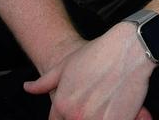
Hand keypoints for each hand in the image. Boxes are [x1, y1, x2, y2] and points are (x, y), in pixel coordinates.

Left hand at [25, 22, 154, 119]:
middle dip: (87, 115)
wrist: (130, 47)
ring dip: (101, 116)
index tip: (82, 106)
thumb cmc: (99, 52)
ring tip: (110, 102)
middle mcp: (76, 116)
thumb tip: (28, 88)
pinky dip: (119, 118)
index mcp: (62, 105)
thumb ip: (44, 82)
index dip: (68, 115)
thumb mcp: (66, 64)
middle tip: (99, 101)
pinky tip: (123, 107)